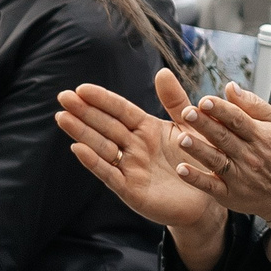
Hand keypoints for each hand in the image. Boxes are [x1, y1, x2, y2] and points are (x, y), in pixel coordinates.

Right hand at [55, 71, 227, 244]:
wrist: (208, 199)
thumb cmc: (200, 160)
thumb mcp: (190, 127)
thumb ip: (175, 101)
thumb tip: (162, 71)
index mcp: (147, 129)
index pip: (120, 110)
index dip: (102, 99)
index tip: (82, 88)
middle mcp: (135, 147)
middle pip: (106, 126)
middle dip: (84, 112)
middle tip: (63, 97)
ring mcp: (131, 168)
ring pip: (102, 147)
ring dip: (82, 132)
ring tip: (62, 117)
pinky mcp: (131, 191)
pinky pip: (110, 174)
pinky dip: (94, 162)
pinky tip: (78, 148)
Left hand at [164, 75, 270, 220]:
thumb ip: (253, 104)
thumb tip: (230, 87)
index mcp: (260, 135)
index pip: (238, 120)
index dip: (221, 110)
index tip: (205, 101)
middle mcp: (249, 155)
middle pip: (224, 138)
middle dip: (205, 125)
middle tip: (187, 113)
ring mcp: (239, 176)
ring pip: (216, 161)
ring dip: (198, 150)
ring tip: (182, 139)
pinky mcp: (230, 194)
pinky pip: (211, 186)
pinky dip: (196, 179)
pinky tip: (181, 170)